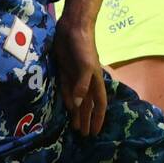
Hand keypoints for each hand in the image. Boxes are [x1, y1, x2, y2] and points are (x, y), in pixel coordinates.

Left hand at [54, 16, 108, 135]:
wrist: (73, 28)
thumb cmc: (84, 46)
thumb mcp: (86, 66)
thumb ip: (82, 86)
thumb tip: (78, 105)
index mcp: (95, 81)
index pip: (98, 104)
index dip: (97, 118)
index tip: (95, 132)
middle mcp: (86, 82)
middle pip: (87, 105)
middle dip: (86, 119)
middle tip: (83, 135)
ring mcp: (75, 77)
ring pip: (77, 99)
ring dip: (77, 112)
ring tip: (74, 126)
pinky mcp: (65, 71)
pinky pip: (66, 89)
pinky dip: (67, 99)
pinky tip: (66, 107)